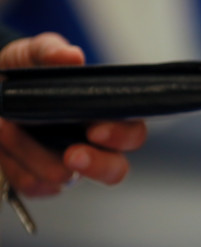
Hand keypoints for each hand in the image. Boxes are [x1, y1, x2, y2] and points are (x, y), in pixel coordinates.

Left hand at [0, 32, 146, 196]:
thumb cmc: (22, 76)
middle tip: (71, 155)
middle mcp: (94, 147)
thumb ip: (50, 50)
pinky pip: (33, 185)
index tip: (97, 131)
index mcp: (105, 117)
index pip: (132, 133)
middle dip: (96, 165)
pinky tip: (4, 142)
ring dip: (30, 152)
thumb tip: (71, 56)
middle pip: (116, 170)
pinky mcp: (41, 182)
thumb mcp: (32, 55)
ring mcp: (68, 167)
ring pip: (64, 177)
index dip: (121, 136)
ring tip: (6, 125)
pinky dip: (13, 163)